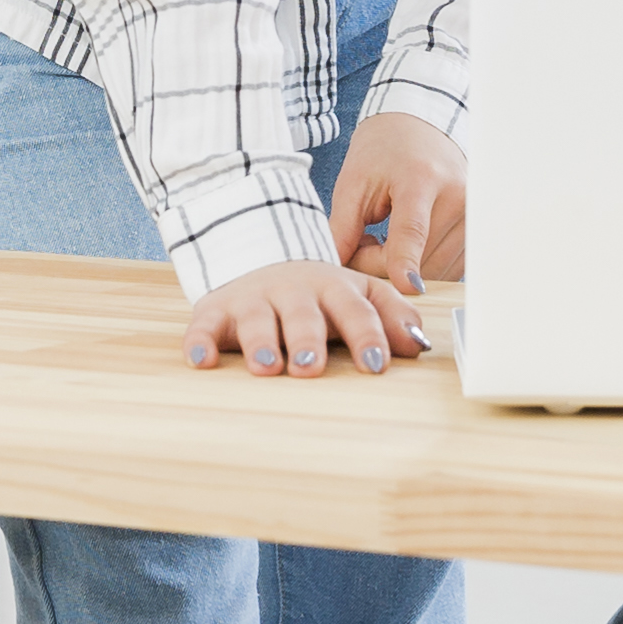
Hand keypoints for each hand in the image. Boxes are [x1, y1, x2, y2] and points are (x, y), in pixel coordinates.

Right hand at [188, 258, 433, 380]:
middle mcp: (293, 291)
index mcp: (333, 287)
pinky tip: (201, 360)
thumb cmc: (318, 292)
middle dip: (307, 339)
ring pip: (256, 319)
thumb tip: (421, 346)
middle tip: (310, 366)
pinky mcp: (216, 309)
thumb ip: (391, 316)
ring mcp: (253, 299)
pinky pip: (204, 325)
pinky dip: (200, 340)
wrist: (258, 256)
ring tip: (266, 367)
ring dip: (260, 342)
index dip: (366, 335)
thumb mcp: (358, 293)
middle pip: (303, 315)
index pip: (355, 310)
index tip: (376, 363)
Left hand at [329, 112, 469, 286]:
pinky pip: (446, 268)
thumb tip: (335, 268)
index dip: (407, 261)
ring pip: (433, 270)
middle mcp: (457, 197)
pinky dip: (422, 266)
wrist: (421, 128)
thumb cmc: (384, 150)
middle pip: (418, 259)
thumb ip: (342, 228)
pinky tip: (407, 243)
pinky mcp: (477, 232)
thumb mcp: (353, 181)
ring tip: (384, 236)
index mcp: (421, 179)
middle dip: (381, 264)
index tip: (408, 288)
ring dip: (402, 267)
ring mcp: (473, 215)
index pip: (414, 230)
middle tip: (362, 239)